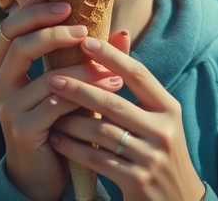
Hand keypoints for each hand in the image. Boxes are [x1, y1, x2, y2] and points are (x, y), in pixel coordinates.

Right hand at [0, 0, 126, 200]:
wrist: (41, 169)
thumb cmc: (56, 117)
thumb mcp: (67, 82)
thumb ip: (87, 56)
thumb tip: (124, 32)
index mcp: (4, 65)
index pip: (10, 27)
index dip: (33, 11)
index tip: (64, 3)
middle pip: (21, 45)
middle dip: (54, 32)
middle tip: (85, 30)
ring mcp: (9, 107)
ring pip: (48, 77)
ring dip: (85, 69)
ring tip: (112, 68)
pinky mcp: (25, 129)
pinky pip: (57, 104)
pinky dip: (86, 95)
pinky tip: (110, 90)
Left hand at [48, 35, 204, 200]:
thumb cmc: (160, 152)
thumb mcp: (158, 119)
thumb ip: (138, 86)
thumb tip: (120, 36)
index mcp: (169, 109)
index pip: (139, 75)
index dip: (112, 56)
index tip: (85, 41)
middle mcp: (163, 131)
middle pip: (114, 103)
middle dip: (80, 89)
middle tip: (52, 78)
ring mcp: (150, 157)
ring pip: (101, 132)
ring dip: (71, 121)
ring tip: (48, 111)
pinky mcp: (136, 181)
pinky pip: (96, 159)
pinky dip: (73, 148)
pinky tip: (57, 139)